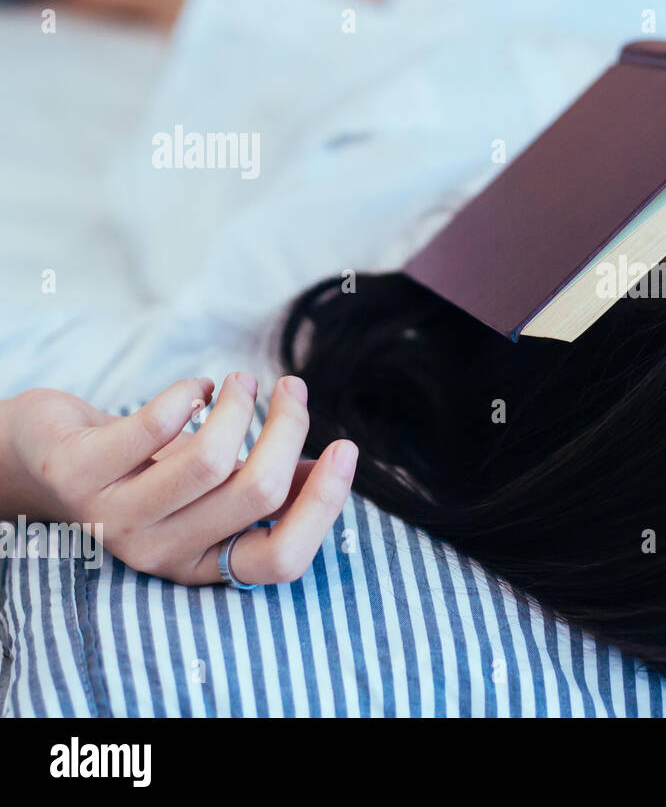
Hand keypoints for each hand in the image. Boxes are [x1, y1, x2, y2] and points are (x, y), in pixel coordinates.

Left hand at [0, 373, 355, 585]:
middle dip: (289, 427)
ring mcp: (115, 518)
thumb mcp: (209, 489)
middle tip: (293, 389)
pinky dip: (188, 392)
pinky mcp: (80, 473)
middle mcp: (160, 553)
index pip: (281, 560)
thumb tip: (329, 468)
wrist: (41, 460)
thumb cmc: (142, 470)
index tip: (345, 446)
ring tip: (243, 381)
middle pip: (257, 493)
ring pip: (212, 460)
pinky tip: (195, 386)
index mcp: (203, 563)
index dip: (324, 503)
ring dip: (241, 405)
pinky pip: (155, 426)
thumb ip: (266, 487)